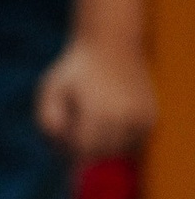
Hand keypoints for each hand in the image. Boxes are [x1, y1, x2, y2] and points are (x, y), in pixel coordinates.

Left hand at [37, 37, 155, 160]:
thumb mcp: (50, 89)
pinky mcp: (152, 118)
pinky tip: (109, 117)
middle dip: (87, 148)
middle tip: (77, 126)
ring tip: (94, 118)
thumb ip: (46, 121)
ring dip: (105, 144)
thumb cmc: (75, 71)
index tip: (63, 136)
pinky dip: (121, 138)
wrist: (112, 45)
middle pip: (102, 153)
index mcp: (97, 111)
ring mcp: (141, 119)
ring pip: (120, 151)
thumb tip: (59, 150)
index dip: (70, 149)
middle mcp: (124, 117)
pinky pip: (134, 143)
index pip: (84, 149)